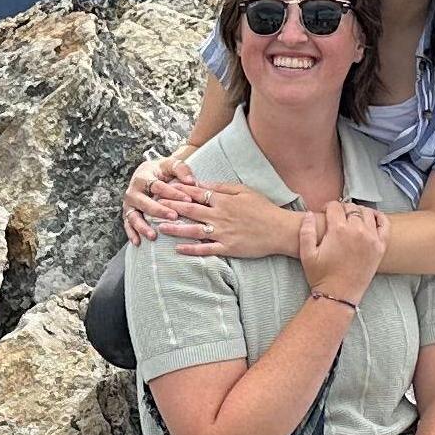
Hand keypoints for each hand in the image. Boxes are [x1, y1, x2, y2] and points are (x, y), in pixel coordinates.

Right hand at [122, 156, 207, 243]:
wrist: (148, 173)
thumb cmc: (162, 171)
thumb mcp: (171, 164)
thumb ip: (181, 169)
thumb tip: (192, 181)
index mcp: (143, 177)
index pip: (158, 186)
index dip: (173, 193)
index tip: (188, 200)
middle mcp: (133, 191)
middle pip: (144, 202)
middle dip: (159, 211)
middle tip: (174, 217)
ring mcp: (129, 204)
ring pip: (133, 216)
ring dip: (142, 226)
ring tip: (153, 236)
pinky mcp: (128, 213)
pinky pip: (127, 225)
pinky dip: (131, 234)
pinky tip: (138, 242)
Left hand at [167, 180, 294, 261]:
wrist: (280, 230)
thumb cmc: (264, 209)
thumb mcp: (245, 191)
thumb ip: (222, 187)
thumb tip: (203, 184)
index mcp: (224, 201)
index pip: (197, 194)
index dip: (179, 190)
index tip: (165, 187)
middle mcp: (220, 216)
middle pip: (190, 210)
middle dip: (170, 207)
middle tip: (154, 204)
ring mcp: (223, 233)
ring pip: (194, 231)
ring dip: (175, 229)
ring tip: (160, 227)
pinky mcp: (228, 248)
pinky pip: (206, 250)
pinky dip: (191, 250)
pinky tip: (178, 249)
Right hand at [298, 201, 385, 306]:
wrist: (339, 295)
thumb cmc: (321, 276)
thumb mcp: (306, 254)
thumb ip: (306, 231)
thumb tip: (308, 214)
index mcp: (338, 230)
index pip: (335, 206)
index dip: (328, 207)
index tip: (325, 213)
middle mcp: (357, 231)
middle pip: (351, 208)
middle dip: (342, 209)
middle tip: (337, 217)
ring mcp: (371, 238)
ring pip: (367, 213)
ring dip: (358, 212)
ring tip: (352, 219)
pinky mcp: (380, 247)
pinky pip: (385, 224)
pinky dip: (379, 217)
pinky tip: (372, 219)